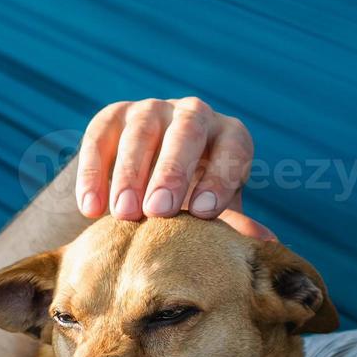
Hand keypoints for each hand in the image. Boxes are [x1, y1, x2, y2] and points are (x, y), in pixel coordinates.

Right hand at [76, 97, 265, 228]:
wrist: (149, 185)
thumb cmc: (195, 202)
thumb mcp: (217, 213)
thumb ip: (235, 226)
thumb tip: (267, 245)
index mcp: (230, 136)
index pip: (233, 148)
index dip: (220, 178)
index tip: (202, 214)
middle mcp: (195, 114)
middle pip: (187, 130)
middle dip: (172, 171)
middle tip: (158, 211)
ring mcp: (152, 110)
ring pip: (141, 131)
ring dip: (130, 173)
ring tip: (123, 215)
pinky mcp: (113, 116)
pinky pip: (100, 137)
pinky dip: (94, 173)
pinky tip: (90, 209)